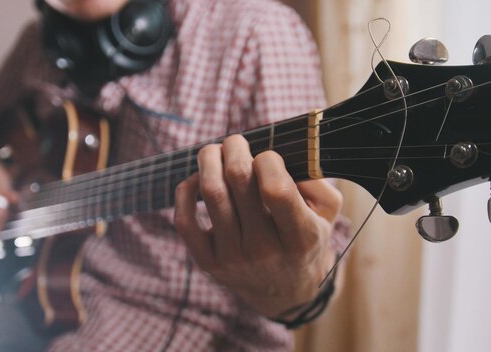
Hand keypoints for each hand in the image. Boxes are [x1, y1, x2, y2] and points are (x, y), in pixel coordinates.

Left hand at [174, 134, 341, 317]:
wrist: (283, 292)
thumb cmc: (305, 240)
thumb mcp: (327, 214)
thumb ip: (317, 182)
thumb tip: (285, 156)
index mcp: (300, 237)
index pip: (276, 188)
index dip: (268, 160)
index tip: (268, 158)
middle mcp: (265, 251)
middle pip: (238, 179)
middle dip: (234, 147)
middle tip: (235, 141)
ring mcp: (233, 258)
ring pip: (211, 192)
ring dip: (209, 160)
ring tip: (215, 152)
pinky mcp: (208, 262)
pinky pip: (184, 219)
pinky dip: (185, 191)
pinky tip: (197, 180)